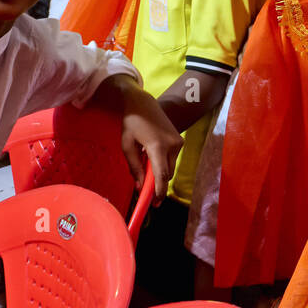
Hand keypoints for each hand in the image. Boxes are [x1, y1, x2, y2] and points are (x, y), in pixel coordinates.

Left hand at [103, 75, 182, 201]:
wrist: (144, 103)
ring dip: (160, 171)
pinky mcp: (180, 140)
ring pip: (170, 167)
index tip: (155, 203)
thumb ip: (134, 167)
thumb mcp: (127, 145)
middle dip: (157, 183)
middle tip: (146, 190)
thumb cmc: (132, 123)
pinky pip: (172, 159)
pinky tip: (152, 154)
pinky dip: (163, 162)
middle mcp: (172, 145)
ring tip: (146, 164)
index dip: (159, 192)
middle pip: (167, 174)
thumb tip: (140, 186)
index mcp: (157, 147)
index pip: (161, 175)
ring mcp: (178, 142)